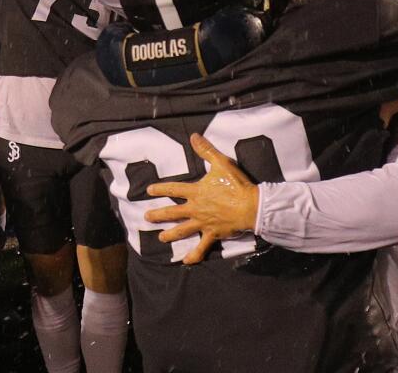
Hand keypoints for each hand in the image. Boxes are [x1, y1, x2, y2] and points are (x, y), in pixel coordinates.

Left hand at [144, 133, 258, 264]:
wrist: (250, 205)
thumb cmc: (236, 184)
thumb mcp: (221, 163)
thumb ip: (206, 150)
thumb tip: (193, 136)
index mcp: (196, 191)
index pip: (173, 189)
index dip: (160, 189)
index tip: (148, 191)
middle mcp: (195, 208)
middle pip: (172, 212)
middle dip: (158, 215)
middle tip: (147, 217)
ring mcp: (203, 223)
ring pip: (182, 230)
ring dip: (170, 235)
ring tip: (161, 238)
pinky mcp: (212, 234)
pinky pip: (201, 247)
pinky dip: (194, 255)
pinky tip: (186, 261)